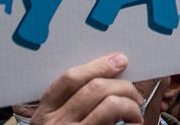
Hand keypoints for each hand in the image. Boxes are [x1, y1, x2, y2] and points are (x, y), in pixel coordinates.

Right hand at [29, 53, 144, 124]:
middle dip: (124, 87)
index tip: (120, 61)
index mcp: (45, 114)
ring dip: (131, 105)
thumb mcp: (59, 121)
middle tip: (135, 97)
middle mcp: (55, 124)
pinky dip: (134, 124)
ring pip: (111, 104)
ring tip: (135, 114)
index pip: (70, 79)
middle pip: (96, 88)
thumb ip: (76, 101)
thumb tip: (113, 68)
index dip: (98, 66)